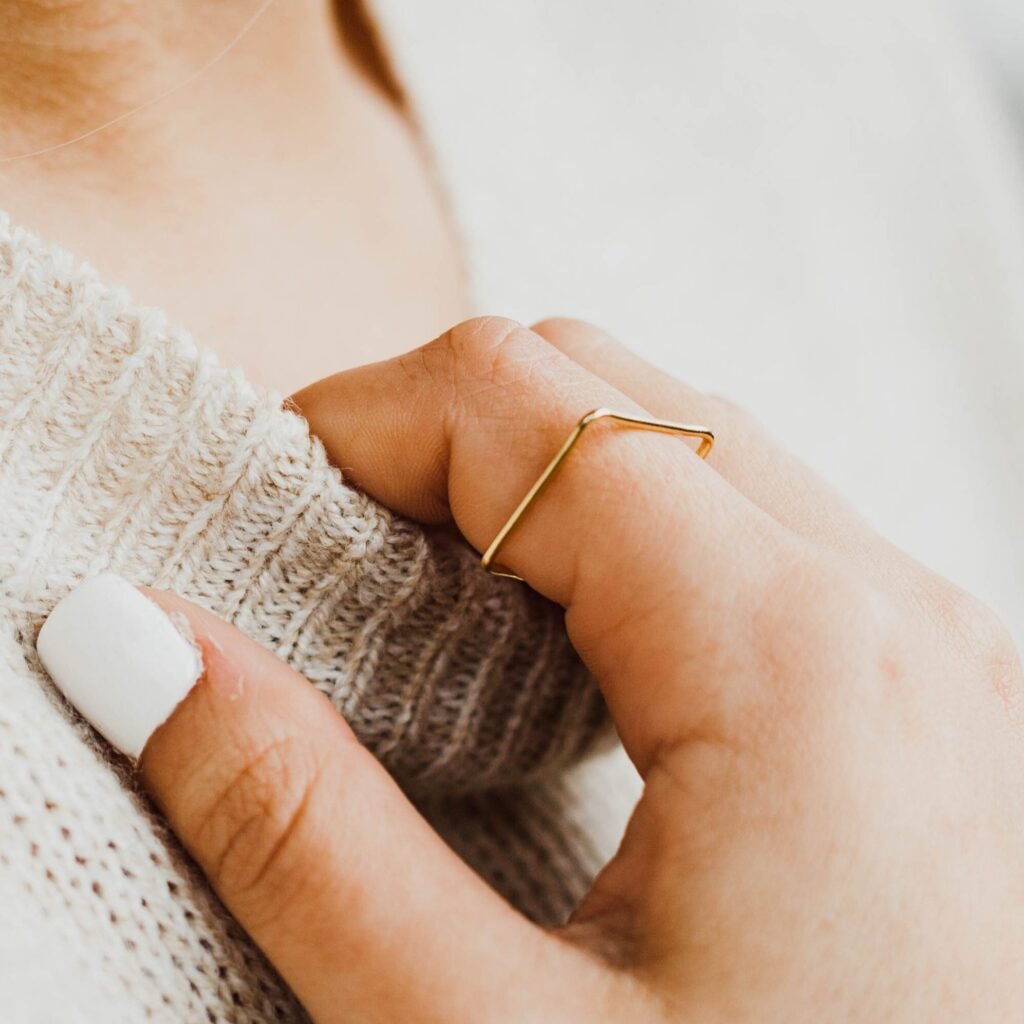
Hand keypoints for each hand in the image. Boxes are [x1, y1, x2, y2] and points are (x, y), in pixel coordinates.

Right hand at [51, 318, 1023, 1020]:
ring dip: (532, 489)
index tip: (259, 509)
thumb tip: (145, 648)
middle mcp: (887, 609)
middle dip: (438, 439)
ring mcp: (924, 645)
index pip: (522, 400)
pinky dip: (623, 546)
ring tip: (434, 610)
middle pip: (609, 393)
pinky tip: (566, 659)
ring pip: (685, 448)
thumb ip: (299, 827)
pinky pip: (751, 535)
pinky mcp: (921, 697)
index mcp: (794, 650)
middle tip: (332, 559)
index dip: (356, 423)